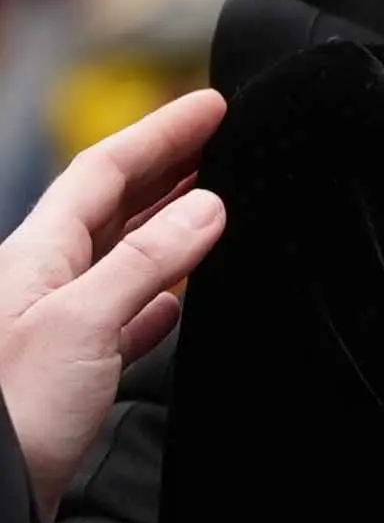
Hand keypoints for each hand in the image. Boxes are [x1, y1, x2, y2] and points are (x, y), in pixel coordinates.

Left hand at [0, 90, 225, 517]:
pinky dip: (160, 296)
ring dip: (169, 224)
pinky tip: (179, 304)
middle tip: (223, 138)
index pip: (103, 171)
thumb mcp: (80, 324)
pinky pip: (122, 314)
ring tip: (217, 202)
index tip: (213, 104)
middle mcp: (40, 285)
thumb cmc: (9, 418)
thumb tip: (209, 206)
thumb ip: (147, 263)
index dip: (160, 132)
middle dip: (167, 166)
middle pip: (109, 207)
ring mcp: (51, 329)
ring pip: (119, 257)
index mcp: (35, 258)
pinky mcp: (67, 376)